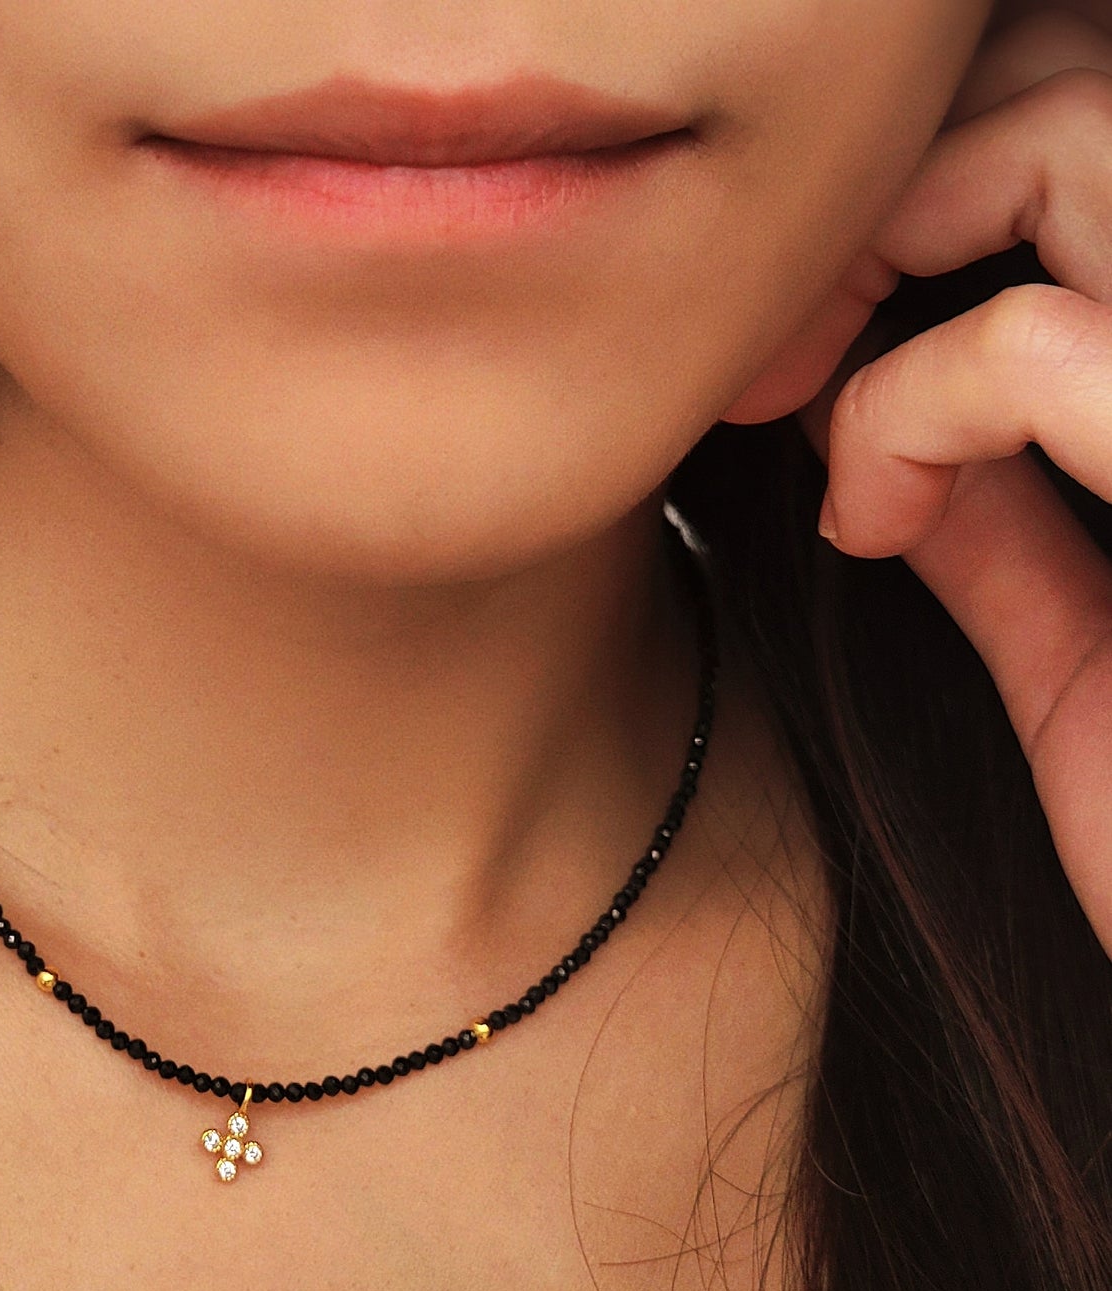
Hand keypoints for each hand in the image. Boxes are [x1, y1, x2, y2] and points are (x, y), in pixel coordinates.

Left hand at [728, 6, 1111, 960]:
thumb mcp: (1086, 655)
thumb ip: (1012, 514)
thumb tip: (886, 414)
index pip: (1097, 117)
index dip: (940, 155)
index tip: (802, 318)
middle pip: (1089, 76)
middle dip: (898, 163)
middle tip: (771, 341)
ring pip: (1076, 137)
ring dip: (888, 245)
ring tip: (805, 403)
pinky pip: (1033, 348)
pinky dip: (905, 415)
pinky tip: (869, 525)